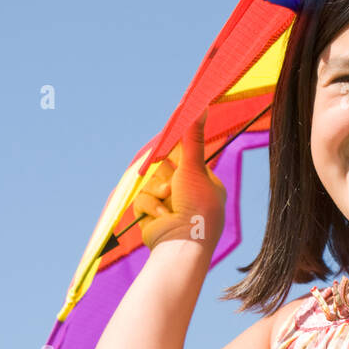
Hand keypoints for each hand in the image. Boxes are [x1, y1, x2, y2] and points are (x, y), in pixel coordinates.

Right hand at [133, 108, 225, 249]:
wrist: (181, 245)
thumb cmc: (195, 206)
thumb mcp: (193, 167)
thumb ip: (193, 137)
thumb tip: (201, 104)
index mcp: (205, 182)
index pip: (185, 157)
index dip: (173, 152)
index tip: (165, 146)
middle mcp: (188, 193)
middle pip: (163, 169)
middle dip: (162, 176)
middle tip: (170, 183)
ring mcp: (170, 206)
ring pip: (150, 183)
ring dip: (156, 191)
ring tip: (167, 202)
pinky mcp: (154, 216)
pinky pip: (143, 199)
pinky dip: (150, 206)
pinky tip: (160, 216)